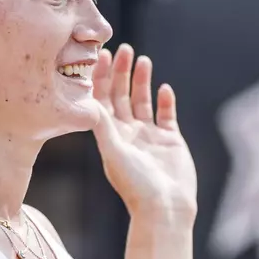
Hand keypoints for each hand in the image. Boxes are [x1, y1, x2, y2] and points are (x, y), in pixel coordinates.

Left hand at [90, 44, 197, 225]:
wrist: (166, 208)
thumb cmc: (137, 185)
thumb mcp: (115, 152)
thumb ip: (103, 125)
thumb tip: (87, 99)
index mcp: (111, 136)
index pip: (102, 100)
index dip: (101, 78)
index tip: (102, 56)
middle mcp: (128, 134)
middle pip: (122, 96)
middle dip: (122, 72)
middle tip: (125, 49)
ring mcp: (149, 137)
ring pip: (143, 102)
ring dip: (142, 81)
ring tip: (144, 60)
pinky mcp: (171, 141)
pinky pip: (166, 115)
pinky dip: (165, 101)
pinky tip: (164, 88)